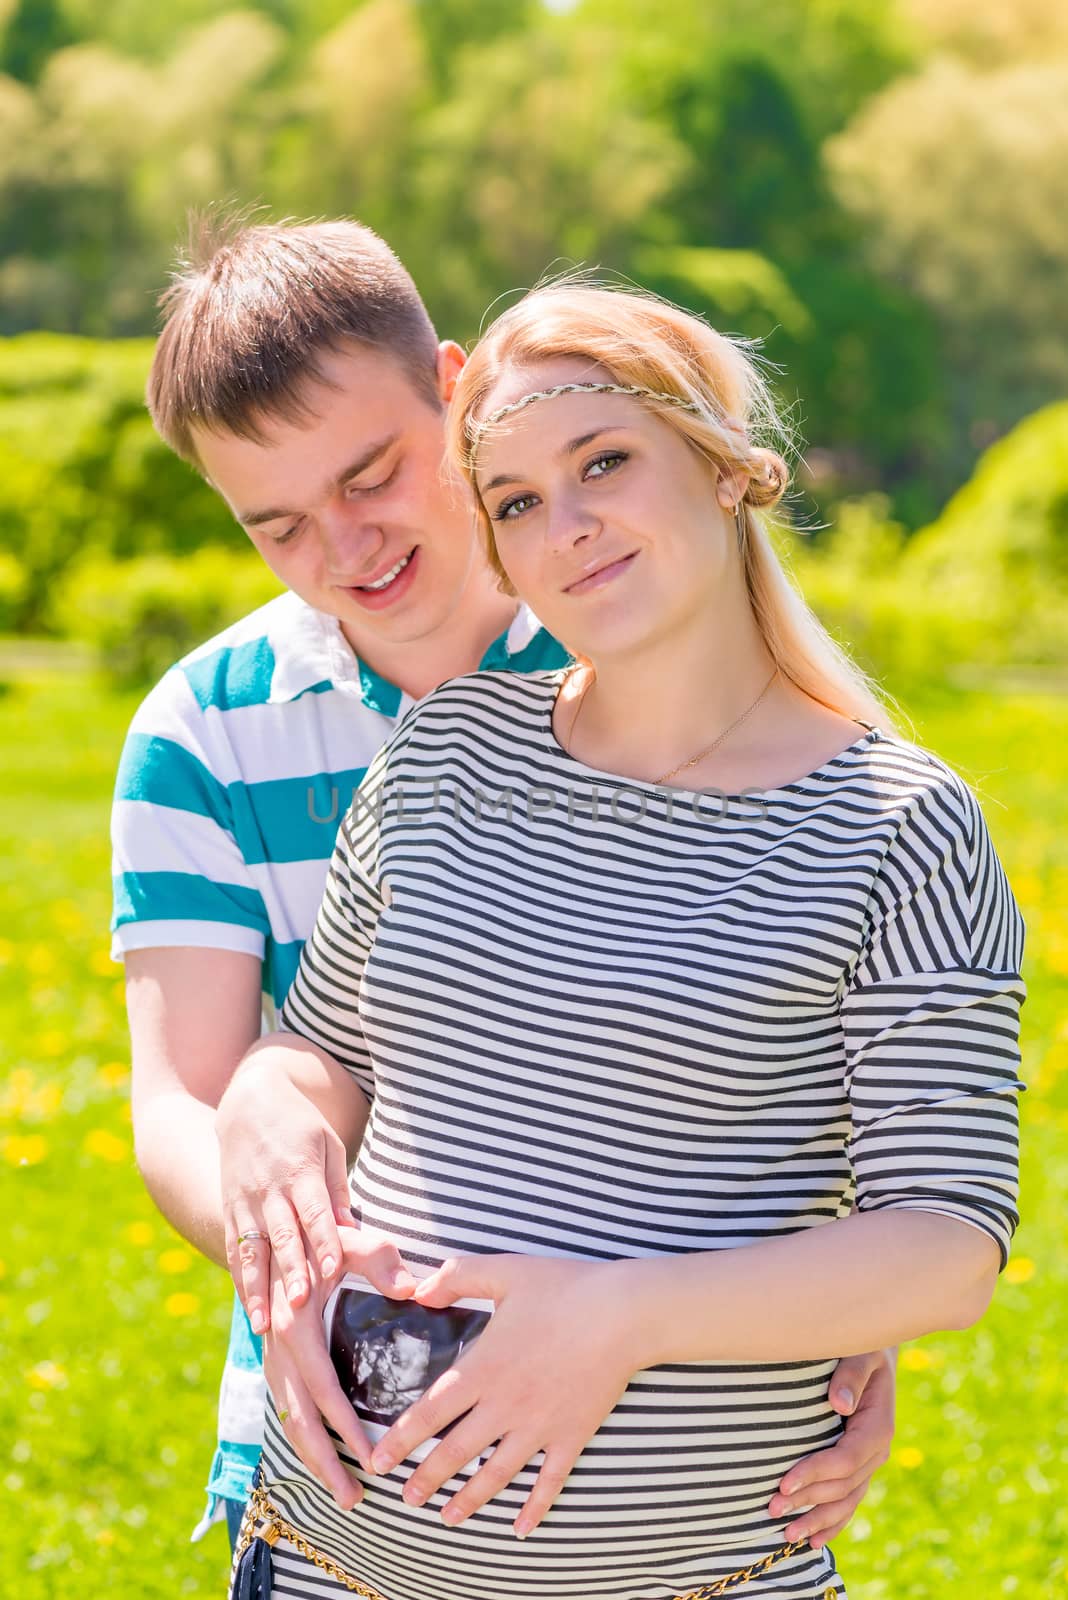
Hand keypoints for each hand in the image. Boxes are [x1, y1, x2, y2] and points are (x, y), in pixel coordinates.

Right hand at [217, 1061, 352, 1330]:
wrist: (249, 1104)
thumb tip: (352, 1230)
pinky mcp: (230, 1212)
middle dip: (291, 1272)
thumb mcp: (328, 1146)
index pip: (313, 1212)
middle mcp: (270, 1191)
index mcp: (300, 1172)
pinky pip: (235, 1251)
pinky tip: (251, 1310)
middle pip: (282, 1236)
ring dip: (259, 1289)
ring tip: (265, 1324)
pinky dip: (242, 1283)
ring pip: (253, 1251)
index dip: (323, 1242)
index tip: (333, 1272)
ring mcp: (246, 1203)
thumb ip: (337, 1188)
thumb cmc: (300, 1125)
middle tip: (301, 1306)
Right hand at [265, 1224, 419, 1506]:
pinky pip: (287, 1408)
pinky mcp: (276, 1360)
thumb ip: (381, 1259)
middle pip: (299, 1418)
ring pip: (289, 1419)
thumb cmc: (322, 1236)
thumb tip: (415, 1288)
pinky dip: (306, 1438)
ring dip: (314, 1460)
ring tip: (346, 1494)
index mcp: (293, 1325)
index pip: (322, 1387)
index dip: (344, 1425)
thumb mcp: (351, 1239)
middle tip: (354, 1498)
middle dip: (325, 1462)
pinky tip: (329, 1460)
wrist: (277, 1228)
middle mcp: (276, 1347)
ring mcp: (272, 1356)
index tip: (370, 1456)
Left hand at [367, 1253, 639, 1538]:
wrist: (622, 1312)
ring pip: (496, 1473)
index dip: (401, 1440)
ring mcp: (539, 1426)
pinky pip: (550, 1480)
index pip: (430, 1412)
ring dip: (469, 1498)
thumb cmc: (564, 1287)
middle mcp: (505, 1405)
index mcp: (483, 1367)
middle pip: (456, 1452)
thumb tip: (418, 1289)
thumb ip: (456, 1277)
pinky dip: (535, 1507)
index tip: (378, 1461)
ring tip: (449, 1517)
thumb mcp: (504, 1271)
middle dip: (427, 1479)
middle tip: (406, 1498)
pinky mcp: (571, 1435)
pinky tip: (520, 1527)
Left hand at [767, 1348, 895, 1547]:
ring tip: (786, 1536)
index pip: (845, 1459)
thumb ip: (850, 1374)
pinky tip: (813, 1540)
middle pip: (841, 1487)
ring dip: (816, 1520)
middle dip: (807, 1500)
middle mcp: (876, 1450)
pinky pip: (849, 1501)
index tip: (783, 1482)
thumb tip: (839, 1403)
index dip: (815, 1473)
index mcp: (877, 1425)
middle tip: (771, 1509)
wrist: (874, 1351)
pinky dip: (832, 1523)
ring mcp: (869, 1463)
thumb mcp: (859, 1351)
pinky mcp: (859, 1467)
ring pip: (845, 1502)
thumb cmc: (861, 1347)